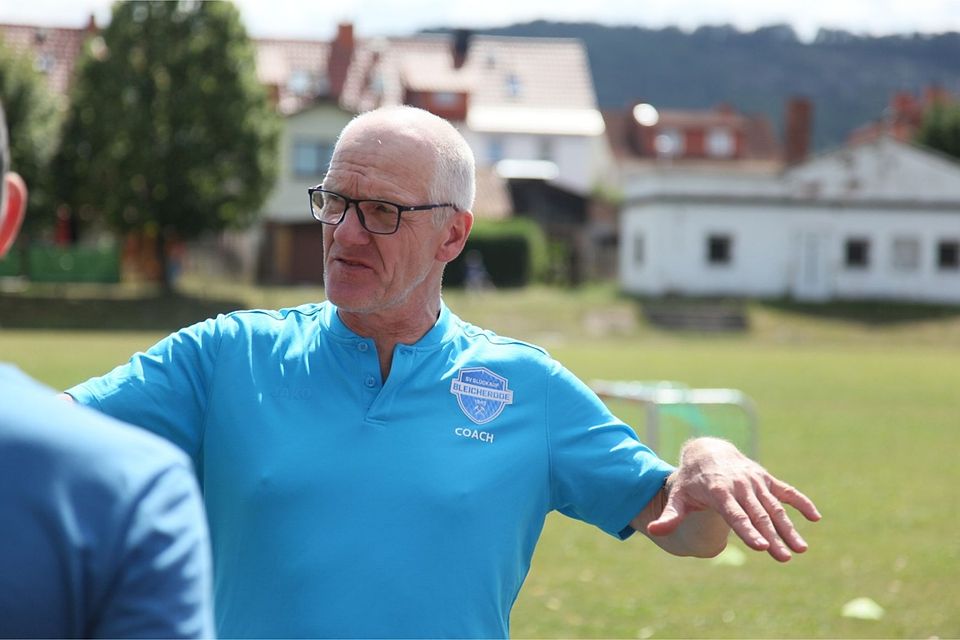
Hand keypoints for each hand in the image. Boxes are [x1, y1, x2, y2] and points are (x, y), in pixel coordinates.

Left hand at [647, 438, 820, 561]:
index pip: (735, 515)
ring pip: (775, 507)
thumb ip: (670, 515)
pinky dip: (801, 502)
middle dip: (772, 536)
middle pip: (758, 514)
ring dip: (789, 527)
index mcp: (719, 491)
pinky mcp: (766, 478)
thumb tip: (655, 530)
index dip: (748, 530)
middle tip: (785, 557)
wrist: (707, 451)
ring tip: (801, 549)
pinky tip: (816, 518)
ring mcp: (755, 481)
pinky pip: (786, 491)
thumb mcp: (678, 496)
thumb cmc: (691, 481)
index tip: (761, 547)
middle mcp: (740, 485)